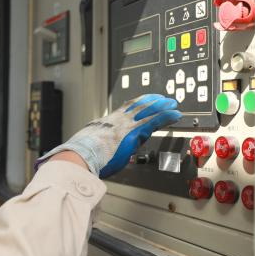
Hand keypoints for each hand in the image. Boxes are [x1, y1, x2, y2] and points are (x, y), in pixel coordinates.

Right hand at [38, 94, 181, 177]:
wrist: (79, 156)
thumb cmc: (79, 157)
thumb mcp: (87, 147)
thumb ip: (94, 148)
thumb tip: (92, 156)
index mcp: (104, 124)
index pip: (122, 112)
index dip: (134, 105)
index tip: (141, 102)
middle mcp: (116, 121)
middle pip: (136, 106)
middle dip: (149, 101)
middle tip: (160, 98)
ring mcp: (125, 126)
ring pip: (147, 110)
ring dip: (161, 106)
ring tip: (172, 103)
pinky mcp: (134, 133)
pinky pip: (154, 121)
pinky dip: (166, 116)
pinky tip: (175, 114)